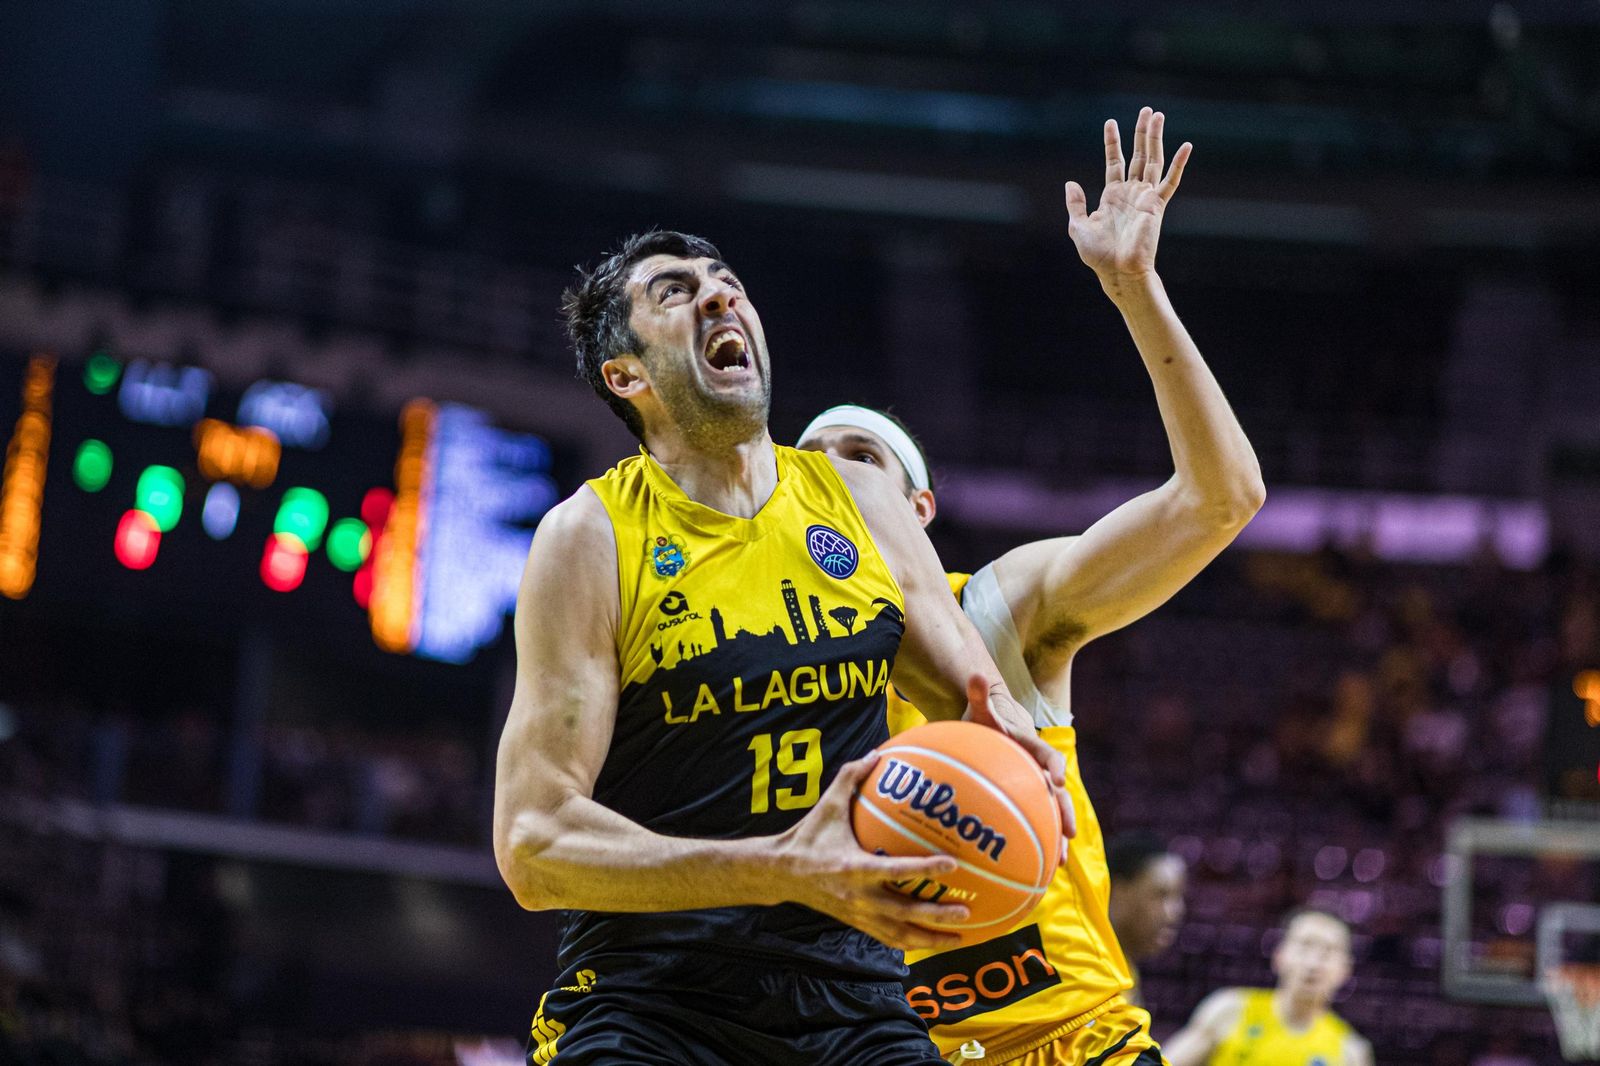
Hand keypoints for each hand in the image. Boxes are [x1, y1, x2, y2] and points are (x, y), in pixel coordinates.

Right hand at [774, 752, 970, 951]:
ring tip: (960, 938)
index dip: (926, 868)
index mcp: (855, 867)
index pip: (897, 870)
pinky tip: (932, 942)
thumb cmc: (807, 836)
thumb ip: (851, 778)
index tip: (953, 864)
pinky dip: (912, 942)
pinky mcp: (856, 923)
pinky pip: (888, 938)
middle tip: (966, 909)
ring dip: (931, 939)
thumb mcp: (827, 805)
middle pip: (905, 912)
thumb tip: (877, 753)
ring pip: (900, 934)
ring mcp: (858, 914)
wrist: (781, 873)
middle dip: (937, 914)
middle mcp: (859, 896)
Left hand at [962, 676, 1076, 859]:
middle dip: (1064, 813)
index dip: (1055, 767)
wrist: (988, 733)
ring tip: (1061, 861)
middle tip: (1069, 832)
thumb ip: (979, 695)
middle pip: (1057, 794)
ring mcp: (1034, 790)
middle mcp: (1038, 771)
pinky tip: (1038, 871)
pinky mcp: (1026, 804)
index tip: (1056, 779)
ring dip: (1058, 837)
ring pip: (1051, 815)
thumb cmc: (983, 723)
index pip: (1048, 756)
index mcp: (1032, 748)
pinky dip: (1039, 845)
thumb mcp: (980, 710)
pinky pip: (1036, 825)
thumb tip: (976, 674)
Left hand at [1065, 106, 1190, 291]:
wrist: (1118, 272)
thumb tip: (1070, 183)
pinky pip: (1171, 181)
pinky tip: (1186, 146)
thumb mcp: (1078, 227)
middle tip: (1146, 110)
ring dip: (1155, 138)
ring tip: (1158, 115)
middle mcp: (1131, 193)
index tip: (1111, 122)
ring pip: (1153, 160)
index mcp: (1112, 196)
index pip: (1114, 162)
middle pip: (1138, 155)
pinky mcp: (1157, 205)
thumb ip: (1075, 204)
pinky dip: (1178, 164)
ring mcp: (1145, 197)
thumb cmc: (1098, 255)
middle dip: (1141, 133)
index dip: (1113, 142)